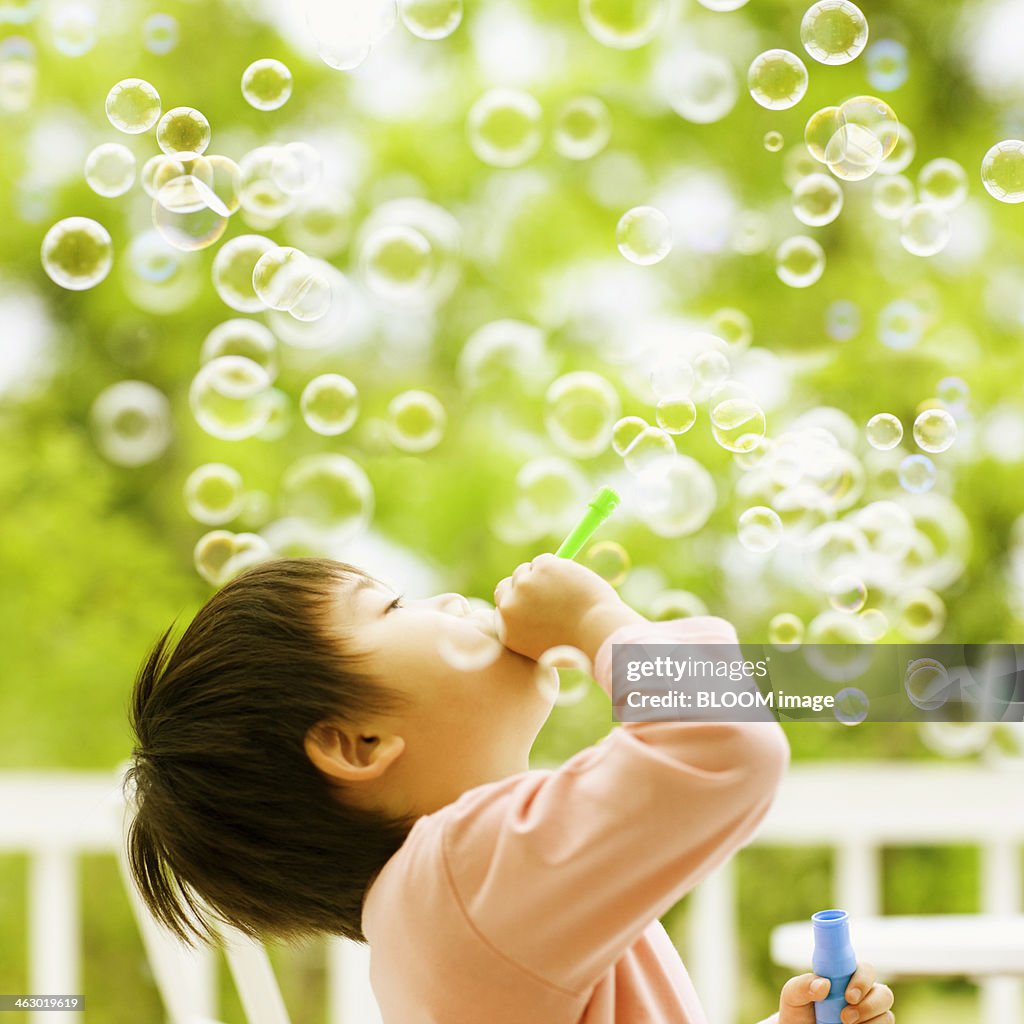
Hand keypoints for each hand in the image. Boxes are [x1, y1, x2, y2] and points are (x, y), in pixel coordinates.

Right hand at [493, 552, 643, 661]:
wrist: (598, 635)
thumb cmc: (580, 644)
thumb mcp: (547, 644)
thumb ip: (532, 626)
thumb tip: (532, 602)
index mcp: (507, 632)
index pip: (502, 607)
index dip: (518, 601)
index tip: (534, 601)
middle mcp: (510, 608)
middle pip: (506, 584)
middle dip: (524, 584)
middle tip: (548, 589)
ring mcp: (524, 586)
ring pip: (526, 569)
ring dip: (543, 575)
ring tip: (567, 594)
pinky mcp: (542, 568)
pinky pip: (545, 560)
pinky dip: (559, 567)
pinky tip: (573, 585)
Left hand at [777, 962, 893, 1023]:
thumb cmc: (798, 1010)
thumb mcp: (793, 995)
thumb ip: (803, 984)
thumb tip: (824, 983)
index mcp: (847, 977)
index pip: (866, 969)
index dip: (863, 980)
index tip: (849, 996)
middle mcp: (864, 995)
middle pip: (885, 994)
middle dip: (869, 1006)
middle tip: (845, 1017)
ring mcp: (871, 1016)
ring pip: (887, 1016)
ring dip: (869, 1022)